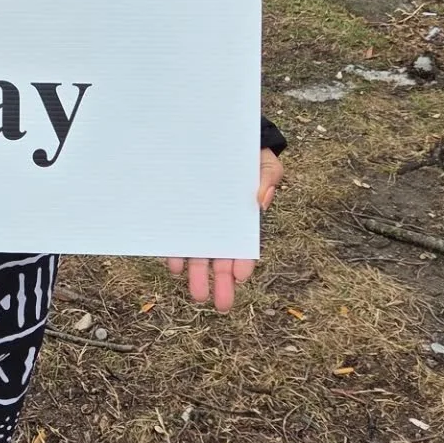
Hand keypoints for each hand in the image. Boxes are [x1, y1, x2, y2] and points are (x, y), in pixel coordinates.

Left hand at [165, 148, 284, 313]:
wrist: (218, 138)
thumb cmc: (248, 155)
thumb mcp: (266, 164)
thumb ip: (268, 179)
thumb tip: (260, 200)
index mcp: (242, 218)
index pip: (244, 245)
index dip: (243, 261)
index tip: (241, 277)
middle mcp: (219, 224)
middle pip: (221, 256)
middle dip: (221, 280)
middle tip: (221, 304)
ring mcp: (199, 220)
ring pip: (199, 252)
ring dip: (198, 274)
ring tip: (197, 294)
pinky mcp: (180, 213)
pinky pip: (178, 236)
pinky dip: (177, 252)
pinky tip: (175, 265)